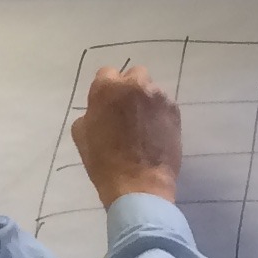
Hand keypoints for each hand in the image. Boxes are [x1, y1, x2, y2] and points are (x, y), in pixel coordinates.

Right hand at [71, 64, 182, 206]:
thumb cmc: (104, 162)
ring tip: (143, 125)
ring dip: (146, 101)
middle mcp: (135, 85)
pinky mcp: (174, 111)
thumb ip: (91, 112)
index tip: (108, 105)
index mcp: (108, 88)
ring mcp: (158, 97)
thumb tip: (100, 109)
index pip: (107, 73)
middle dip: (130, 88)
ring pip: (151, 90)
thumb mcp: (82, 135)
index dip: (107, 89)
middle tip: (126, 111)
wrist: (139, 184)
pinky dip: (159, 113)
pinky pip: (164, 104)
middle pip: (134, 75)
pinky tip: (155, 133)